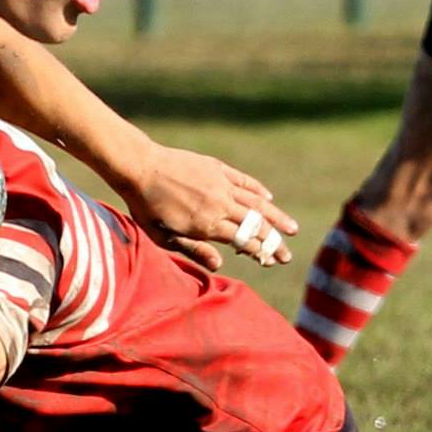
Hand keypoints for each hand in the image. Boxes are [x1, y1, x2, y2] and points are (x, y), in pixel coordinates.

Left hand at [115, 143, 296, 270]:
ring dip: (277, 217)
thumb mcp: (162, 236)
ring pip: (257, 202)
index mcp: (207, 224)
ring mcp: (221, 184)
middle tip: (287, 255)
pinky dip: (258, 190)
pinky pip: (244, 181)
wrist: (140, 166)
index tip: (273, 261)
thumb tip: (219, 265)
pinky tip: (268, 198)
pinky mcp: (218, 168)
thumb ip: (193, 250)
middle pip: (256, 225)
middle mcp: (220, 204)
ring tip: (292, 229)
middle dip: (275, 242)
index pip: (244, 241)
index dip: (261, 252)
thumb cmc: (146, 206)